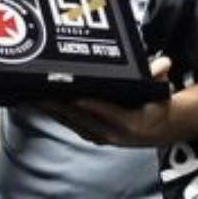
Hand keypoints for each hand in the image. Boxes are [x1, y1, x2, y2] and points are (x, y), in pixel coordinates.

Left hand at [37, 56, 173, 146]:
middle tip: (40, 87)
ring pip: (69, 121)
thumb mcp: (161, 91)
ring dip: (51, 108)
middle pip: (78, 115)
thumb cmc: (155, 107)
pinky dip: (55, 113)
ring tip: (33, 92)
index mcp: (128, 122)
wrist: (155, 131)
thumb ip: (159, 76)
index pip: (102, 109)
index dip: (84, 101)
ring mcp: (98, 135)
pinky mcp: (89, 134)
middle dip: (58, 102)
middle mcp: (110, 132)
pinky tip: (42, 102)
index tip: (69, 91)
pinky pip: (69, 123)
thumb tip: (164, 63)